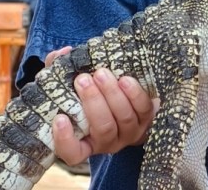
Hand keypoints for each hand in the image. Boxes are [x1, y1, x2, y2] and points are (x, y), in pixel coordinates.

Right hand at [46, 47, 158, 165]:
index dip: (64, 140)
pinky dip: (133, 94)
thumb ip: (60, 71)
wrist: (129, 93)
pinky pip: (142, 109)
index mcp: (85, 141)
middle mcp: (107, 142)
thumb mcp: (73, 85)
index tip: (59, 118)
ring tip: (101, 74)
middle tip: (83, 80)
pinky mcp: (148, 120)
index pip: (72, 153)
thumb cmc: (94, 92)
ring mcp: (129, 133)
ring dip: (112, 94)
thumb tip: (61, 54)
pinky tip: (124, 79)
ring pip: (123, 118)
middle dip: (93, 103)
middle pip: (103, 129)